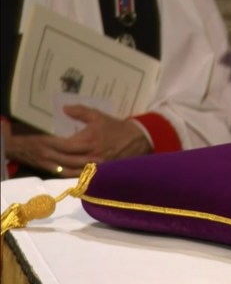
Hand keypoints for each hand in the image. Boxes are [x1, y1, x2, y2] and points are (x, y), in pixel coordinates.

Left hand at [4, 105, 151, 176]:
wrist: (137, 139)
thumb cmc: (116, 127)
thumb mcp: (98, 116)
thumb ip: (80, 111)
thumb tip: (63, 109)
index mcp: (89, 140)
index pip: (65, 145)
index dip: (52, 145)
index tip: (42, 142)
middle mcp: (92, 154)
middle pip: (68, 160)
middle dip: (54, 158)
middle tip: (41, 155)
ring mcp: (97, 164)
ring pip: (75, 170)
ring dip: (62, 169)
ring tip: (51, 165)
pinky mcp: (103, 170)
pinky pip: (85, 174)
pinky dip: (74, 174)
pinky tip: (66, 172)